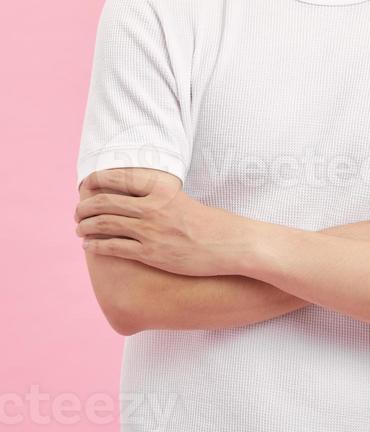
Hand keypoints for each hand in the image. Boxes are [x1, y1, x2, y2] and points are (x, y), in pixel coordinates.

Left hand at [74, 167, 255, 275]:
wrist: (229, 244)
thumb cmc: (208, 223)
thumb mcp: (182, 199)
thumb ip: (158, 196)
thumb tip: (134, 195)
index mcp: (161, 188)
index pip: (119, 178)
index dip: (96, 180)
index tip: (86, 184)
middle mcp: (153, 207)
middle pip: (106, 201)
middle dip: (85, 206)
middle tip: (78, 210)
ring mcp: (151, 231)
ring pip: (105, 224)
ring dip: (86, 225)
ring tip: (79, 228)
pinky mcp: (151, 253)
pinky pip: (113, 248)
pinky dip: (96, 245)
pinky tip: (89, 245)